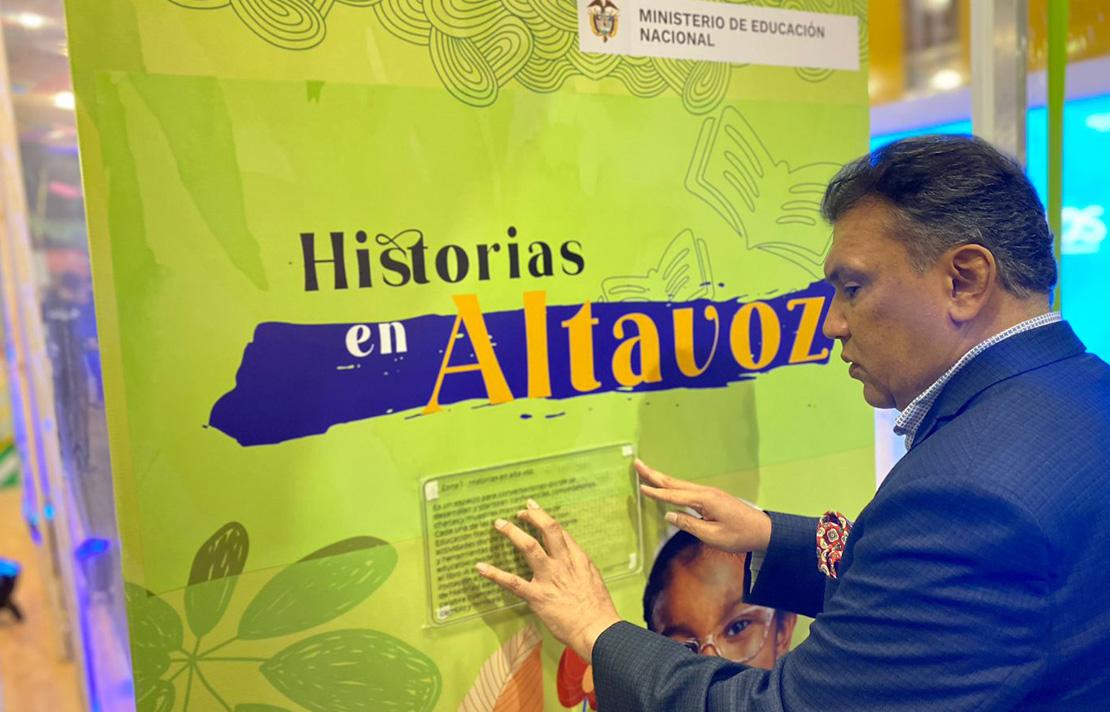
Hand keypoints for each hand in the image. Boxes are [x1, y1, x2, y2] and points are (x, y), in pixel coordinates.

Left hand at [476, 500, 621, 661]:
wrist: (598, 629)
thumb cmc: (598, 609)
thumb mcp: (594, 578)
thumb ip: (580, 566)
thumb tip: (571, 558)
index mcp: (578, 559)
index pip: (560, 532)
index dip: (545, 518)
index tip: (535, 510)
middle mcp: (563, 563)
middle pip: (548, 530)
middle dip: (532, 516)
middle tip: (520, 511)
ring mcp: (549, 578)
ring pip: (529, 547)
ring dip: (512, 532)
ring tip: (499, 524)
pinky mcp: (537, 596)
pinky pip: (512, 582)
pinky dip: (494, 574)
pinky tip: (480, 567)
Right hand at [636, 459, 772, 553]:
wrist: (762, 530)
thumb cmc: (739, 535)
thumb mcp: (713, 536)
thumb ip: (689, 525)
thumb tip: (669, 516)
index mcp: (704, 500)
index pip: (674, 496)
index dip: (656, 493)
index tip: (641, 487)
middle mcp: (705, 492)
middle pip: (675, 483)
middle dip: (655, 475)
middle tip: (637, 464)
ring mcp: (709, 493)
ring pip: (680, 484)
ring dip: (662, 478)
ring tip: (647, 472)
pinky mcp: (712, 497)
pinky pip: (687, 489)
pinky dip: (673, 485)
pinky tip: (668, 486)